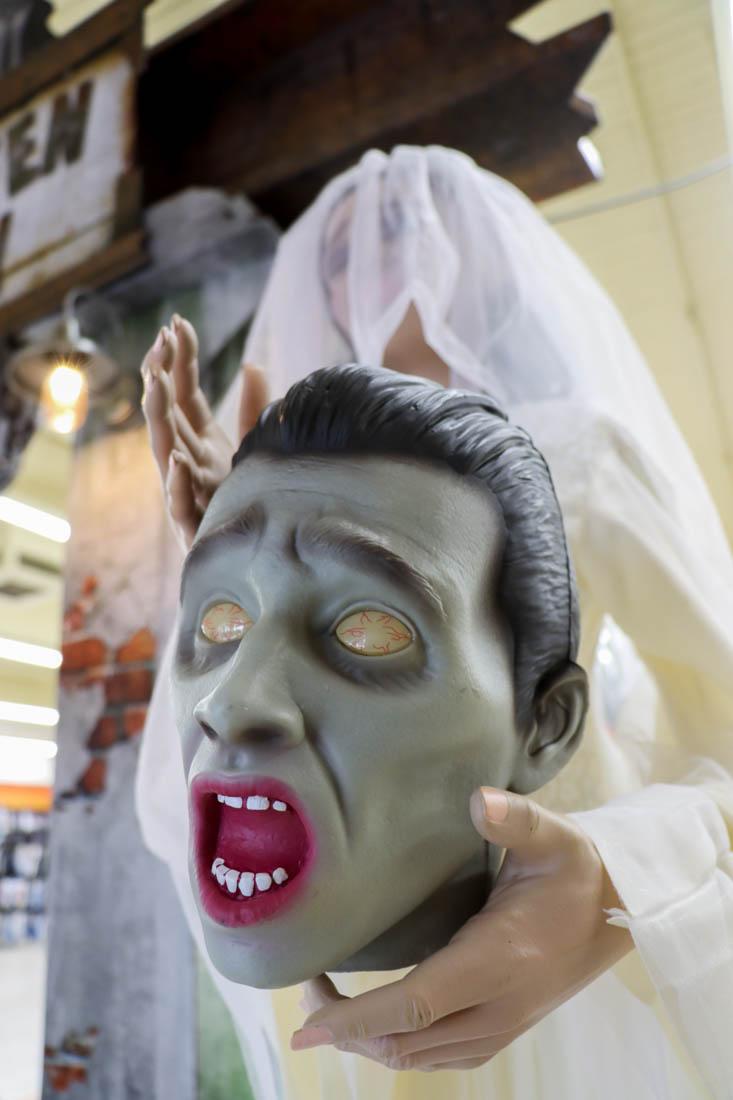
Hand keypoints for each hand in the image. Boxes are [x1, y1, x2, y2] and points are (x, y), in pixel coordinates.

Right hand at [140, 315, 268, 548]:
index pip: (183, 392)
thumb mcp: (255, 448)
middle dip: (160, 378)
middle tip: (159, 343)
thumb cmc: (251, 502)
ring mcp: (188, 493)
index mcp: (199, 441)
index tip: (177, 323)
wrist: (259, 561)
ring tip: (155, 384)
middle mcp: (187, 462)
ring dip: (159, 418)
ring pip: (165, 452)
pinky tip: (176, 461)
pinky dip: (176, 484)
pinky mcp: (195, 527)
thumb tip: (254, 364)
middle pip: (168, 414)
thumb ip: (253, 411)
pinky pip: (180, 506)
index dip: (179, 359)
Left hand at [292, 788, 632, 1072]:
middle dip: (347, 1029)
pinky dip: (401, 1046)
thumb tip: (478, 800)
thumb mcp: (552, 837)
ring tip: (332, 1005)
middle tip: (310, 988)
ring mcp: (503, 1026)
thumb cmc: (576, 871)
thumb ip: (514, 820)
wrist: (618, 912)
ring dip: (370, 1040)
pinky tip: (379, 1024)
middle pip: (405, 1041)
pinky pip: (442, 1057)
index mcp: (499, 960)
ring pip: (420, 1056)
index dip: (356, 1018)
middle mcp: (498, 1006)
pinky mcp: (505, 1030)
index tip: (307, 1023)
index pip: (415, 1005)